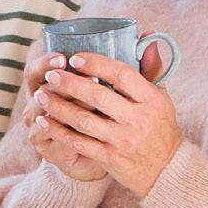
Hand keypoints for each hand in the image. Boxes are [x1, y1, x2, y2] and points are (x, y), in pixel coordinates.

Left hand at [32, 51, 182, 195]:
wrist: (167, 170)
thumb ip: (150, 69)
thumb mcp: (161, 99)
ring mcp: (123, 140)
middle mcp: (138, 119)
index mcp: (152, 100)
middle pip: (98, 96)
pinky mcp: (110, 158)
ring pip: (84, 120)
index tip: (75, 58)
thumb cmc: (159, 127)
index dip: (97, 64)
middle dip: (70, 84)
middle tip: (51, 75)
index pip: (123, 76)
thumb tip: (146, 37)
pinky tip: (43, 120)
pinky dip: (58, 131)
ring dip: (58, 106)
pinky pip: (79, 142)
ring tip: (40, 94)